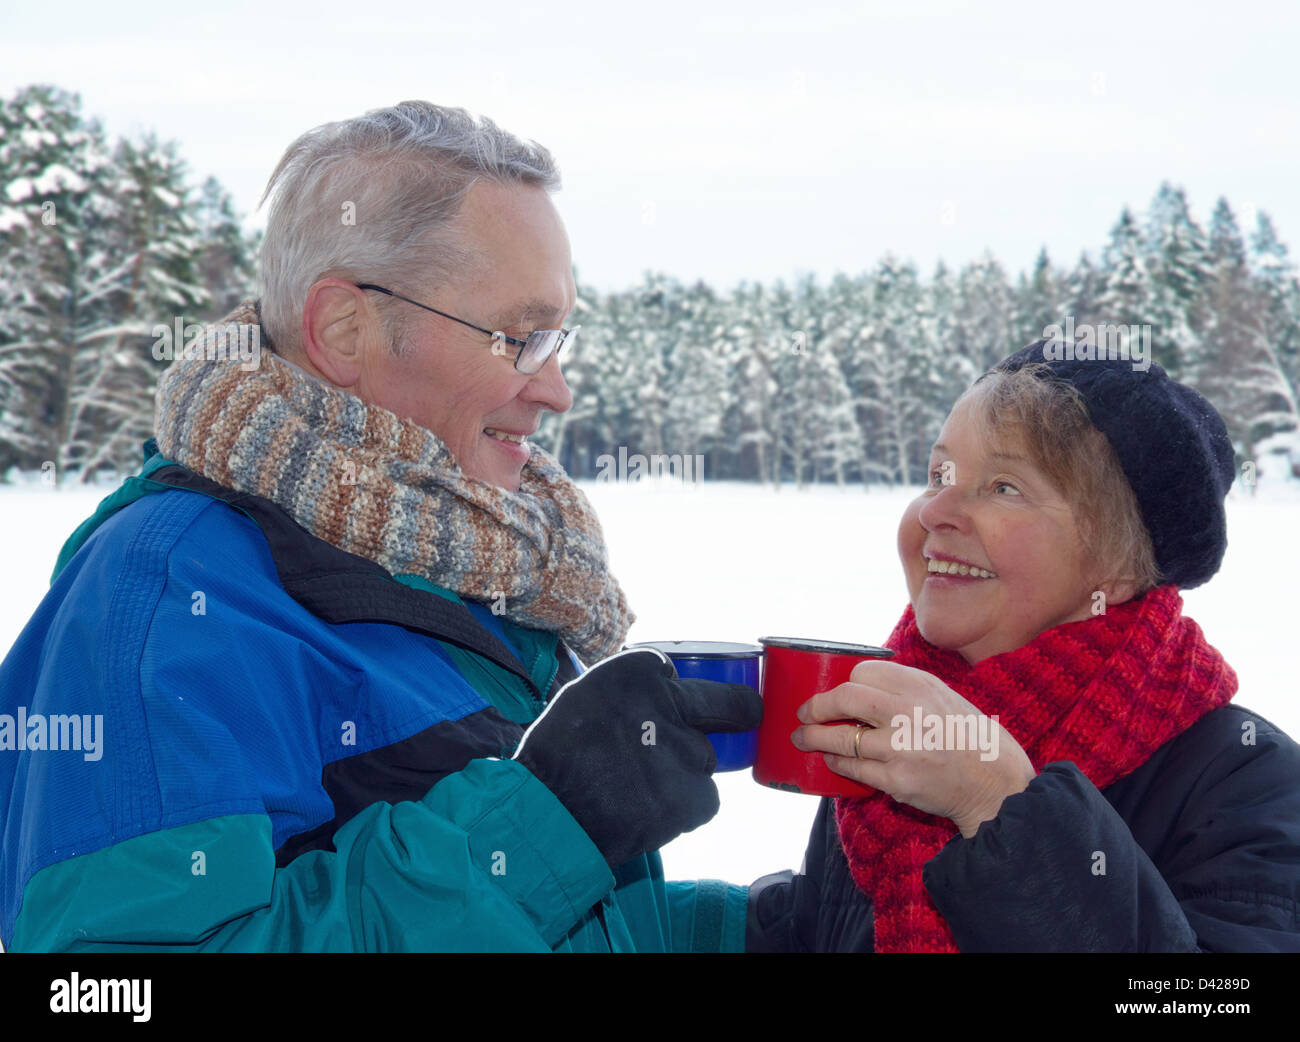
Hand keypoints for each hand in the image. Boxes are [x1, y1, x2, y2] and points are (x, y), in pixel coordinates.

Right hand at [514, 647, 762, 865]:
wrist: (548, 818)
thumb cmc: (554, 760)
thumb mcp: (581, 699)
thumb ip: (623, 693)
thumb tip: (655, 689)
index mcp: (635, 672)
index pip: (671, 672)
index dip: (669, 691)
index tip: (662, 706)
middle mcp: (668, 703)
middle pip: (725, 703)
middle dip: (741, 708)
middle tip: (748, 713)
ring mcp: (686, 751)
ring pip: (705, 758)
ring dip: (686, 772)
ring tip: (643, 790)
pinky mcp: (696, 796)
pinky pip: (707, 798)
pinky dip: (686, 807)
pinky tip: (652, 813)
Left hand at [790, 659, 1035, 836]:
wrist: (996, 783)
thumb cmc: (968, 738)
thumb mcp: (941, 697)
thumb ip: (904, 690)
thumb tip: (857, 686)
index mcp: (920, 685)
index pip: (863, 672)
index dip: (841, 682)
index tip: (833, 691)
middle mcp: (909, 711)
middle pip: (844, 698)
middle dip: (816, 705)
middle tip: (805, 713)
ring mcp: (901, 747)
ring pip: (840, 737)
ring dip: (814, 737)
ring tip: (803, 738)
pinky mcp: (897, 780)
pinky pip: (853, 768)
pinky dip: (837, 762)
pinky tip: (832, 759)